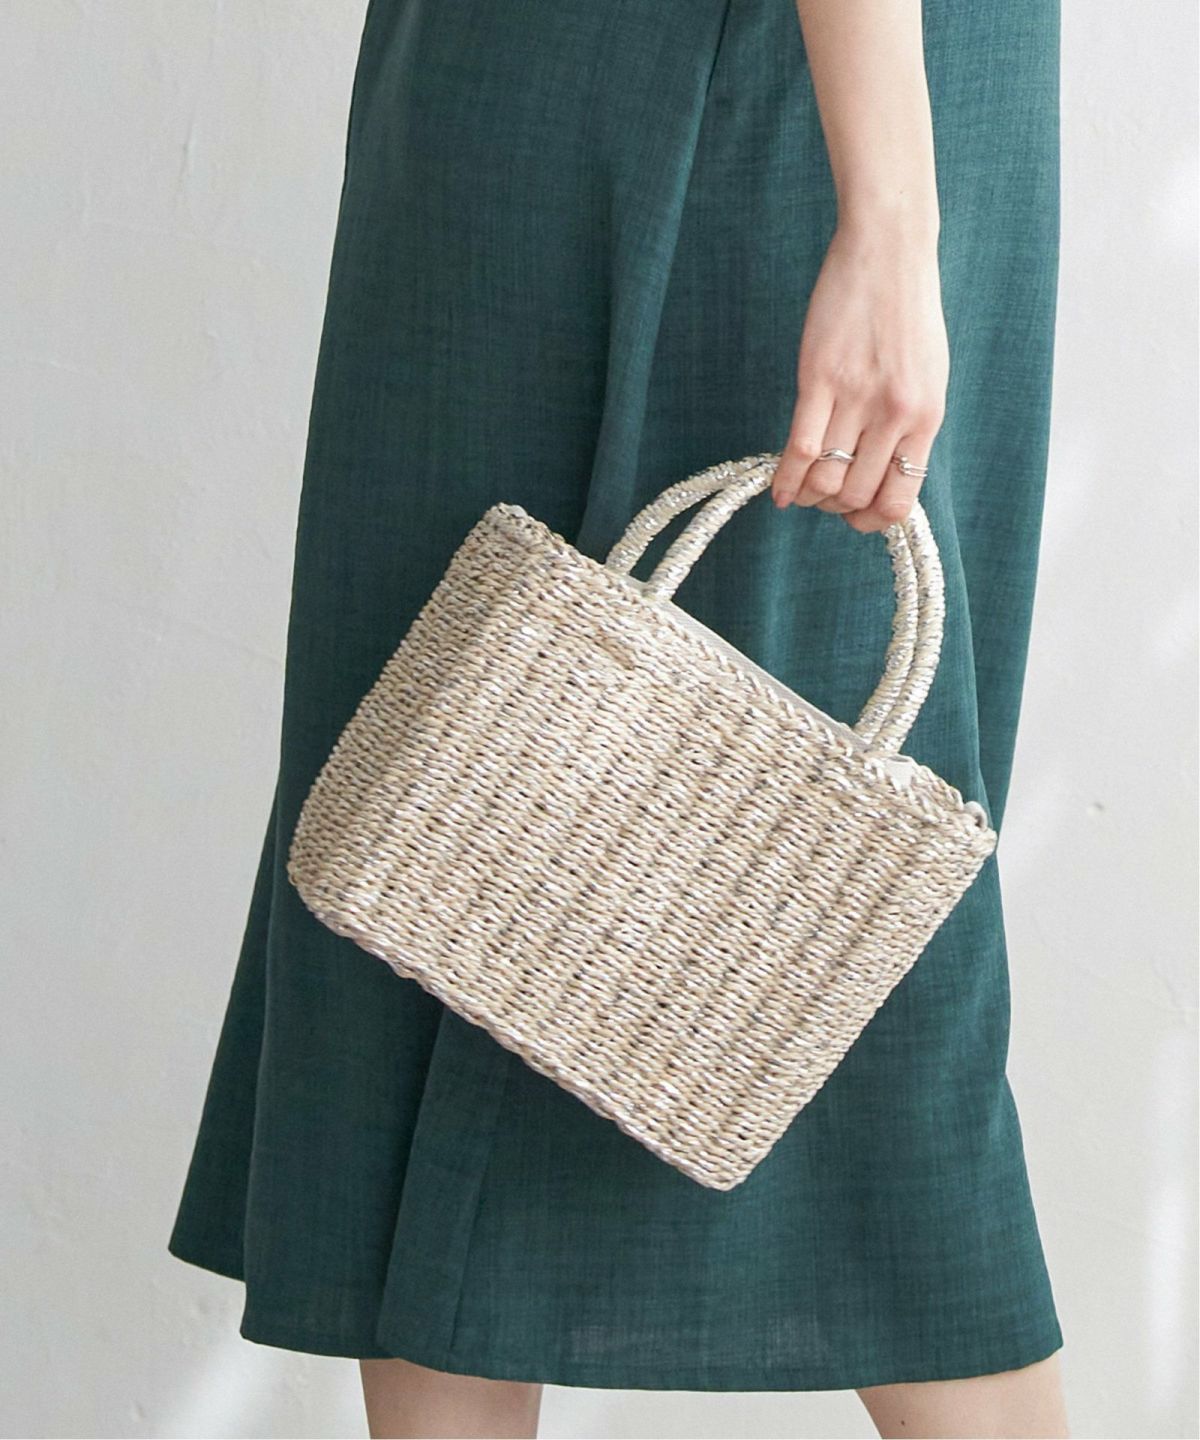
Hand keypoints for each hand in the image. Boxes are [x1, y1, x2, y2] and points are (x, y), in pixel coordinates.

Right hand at [770, 221, 948, 532]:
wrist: (889, 252)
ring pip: (826, 479)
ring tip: (802, 490)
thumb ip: (909, 425)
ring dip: (809, 495)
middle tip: (823, 497)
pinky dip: (785, 478)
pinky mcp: (819, 379)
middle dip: (835, 508)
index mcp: (926, 418)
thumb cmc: (908, 312)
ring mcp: (856, 397)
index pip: (899, 500)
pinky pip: (800, 448)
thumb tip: (881, 473)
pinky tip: (778, 490)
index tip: (855, 515)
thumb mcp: (928, 376)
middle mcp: (894, 414)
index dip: (871, 521)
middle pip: (856, 495)